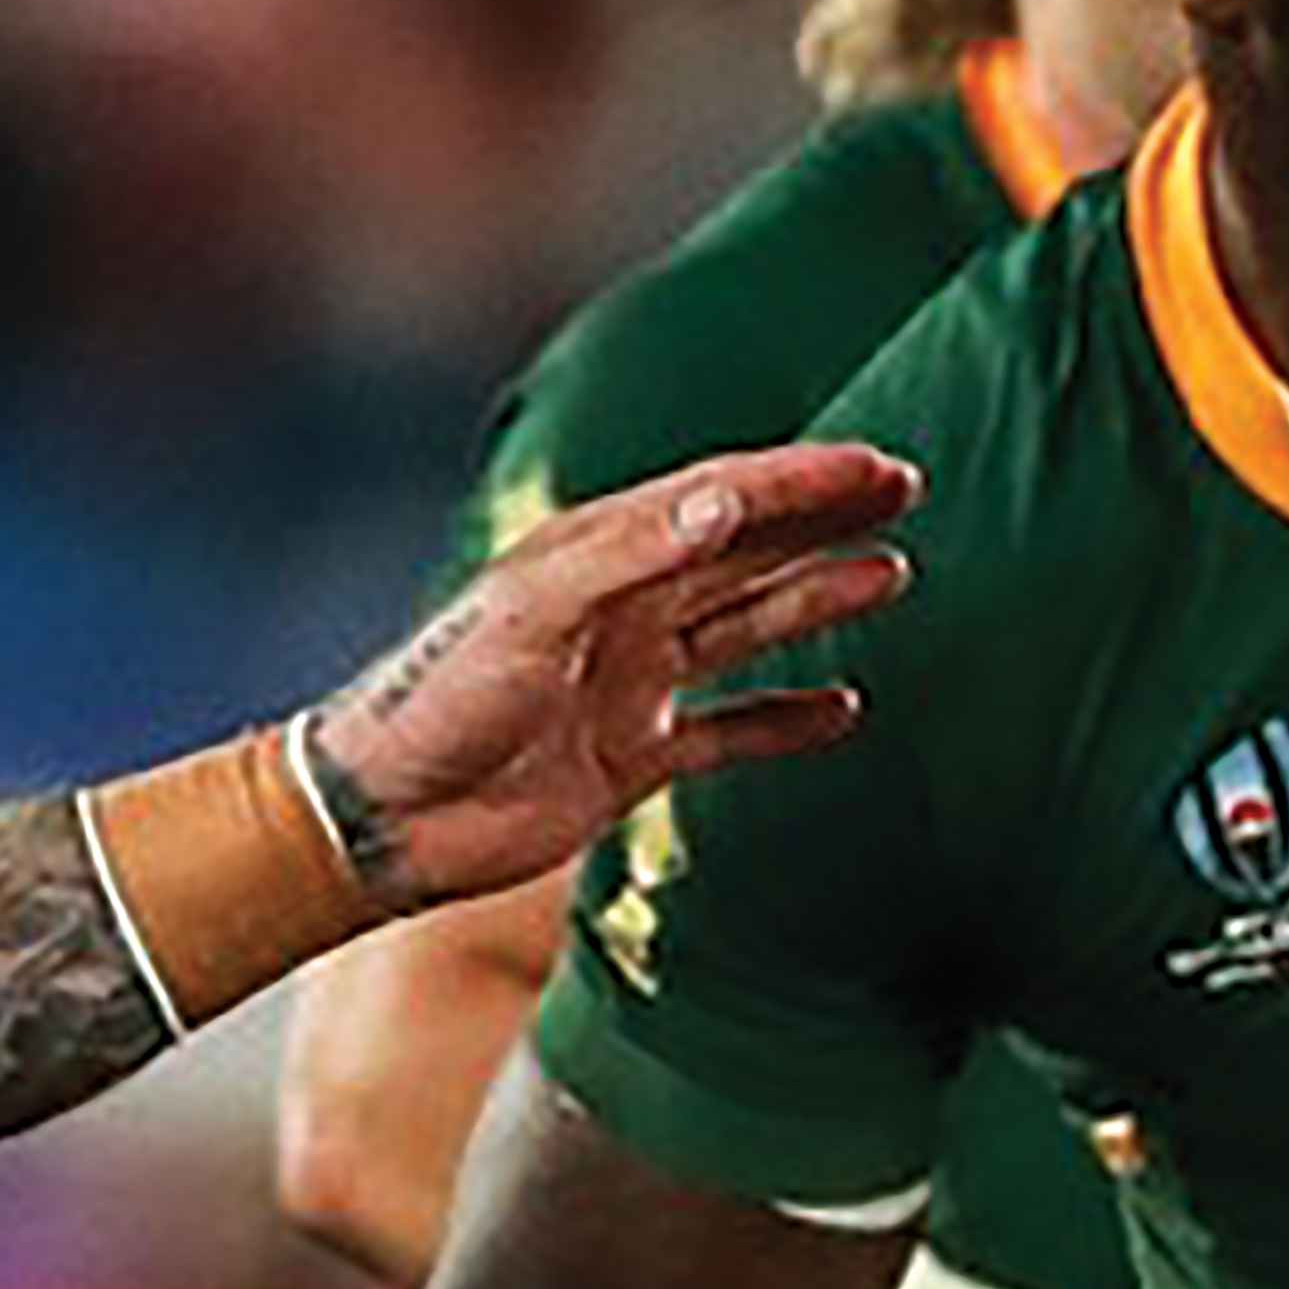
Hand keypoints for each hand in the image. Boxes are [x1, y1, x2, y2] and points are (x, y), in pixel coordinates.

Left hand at [315, 440, 922, 910]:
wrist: (385, 820)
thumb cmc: (436, 701)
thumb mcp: (529, 612)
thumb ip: (630, 555)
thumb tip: (728, 502)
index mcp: (595, 560)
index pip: (717, 502)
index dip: (800, 480)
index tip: (875, 468)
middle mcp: (622, 612)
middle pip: (745, 552)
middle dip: (822, 519)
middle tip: (903, 491)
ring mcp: (632, 682)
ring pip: (748, 628)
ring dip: (817, 599)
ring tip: (890, 575)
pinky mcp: (636, 754)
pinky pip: (734, 730)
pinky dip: (789, 719)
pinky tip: (844, 708)